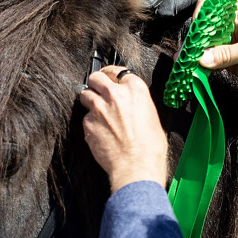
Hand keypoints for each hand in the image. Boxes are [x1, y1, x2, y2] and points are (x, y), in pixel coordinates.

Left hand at [79, 66, 167, 192]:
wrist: (137, 166)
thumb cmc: (150, 146)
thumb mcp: (152, 117)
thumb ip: (138, 104)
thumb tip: (131, 104)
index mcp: (135, 90)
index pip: (118, 71)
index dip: (113, 76)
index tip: (110, 79)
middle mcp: (115, 94)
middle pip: (96, 77)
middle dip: (96, 83)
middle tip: (98, 90)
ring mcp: (99, 108)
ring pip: (85, 94)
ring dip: (89, 100)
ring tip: (96, 110)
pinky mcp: (88, 123)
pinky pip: (85, 117)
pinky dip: (90, 122)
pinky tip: (100, 131)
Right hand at [198, 0, 237, 96]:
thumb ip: (227, 54)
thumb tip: (203, 58)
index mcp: (236, 12)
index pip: (208, 8)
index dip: (199, 19)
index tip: (195, 35)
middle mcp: (229, 25)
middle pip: (203, 29)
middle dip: (195, 42)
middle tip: (188, 56)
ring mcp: (228, 43)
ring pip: (205, 47)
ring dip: (197, 56)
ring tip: (190, 67)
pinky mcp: (229, 59)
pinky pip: (211, 62)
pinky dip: (204, 68)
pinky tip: (199, 73)